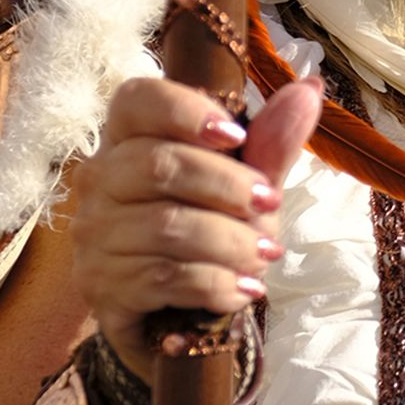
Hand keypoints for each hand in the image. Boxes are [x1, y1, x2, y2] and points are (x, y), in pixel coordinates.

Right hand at [70, 75, 322, 384]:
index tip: (237, 136)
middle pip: (158, 164)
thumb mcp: (248, 188)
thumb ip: (271, 143)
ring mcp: (94, 235)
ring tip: (264, 256)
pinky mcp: (101, 287)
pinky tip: (242, 290)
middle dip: (228, 186)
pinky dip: (215, 283)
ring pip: (166, 226)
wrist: (181, 316)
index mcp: (129, 139)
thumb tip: (310, 88)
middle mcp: (100, 181)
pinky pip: (163, 277)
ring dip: (231, 242)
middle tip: (269, 205)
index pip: (137, 101)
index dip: (186, 111)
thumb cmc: (212, 234)